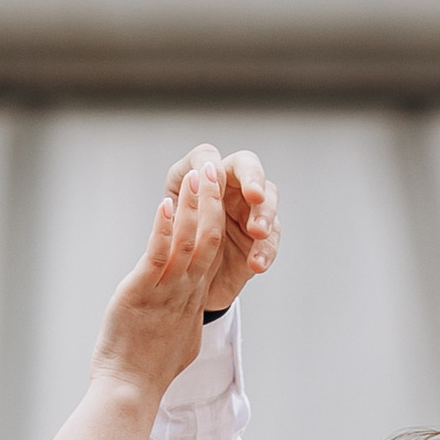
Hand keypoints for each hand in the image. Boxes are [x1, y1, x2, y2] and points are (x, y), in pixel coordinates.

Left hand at [91, 148, 242, 405]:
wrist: (130, 391)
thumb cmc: (148, 373)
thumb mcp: (178, 342)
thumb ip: (185, 321)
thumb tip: (187, 318)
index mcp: (192, 300)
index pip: (211, 252)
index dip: (214, 219)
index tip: (215, 194)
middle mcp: (185, 292)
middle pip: (207, 239)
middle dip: (210, 202)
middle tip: (212, 170)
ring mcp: (166, 292)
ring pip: (188, 242)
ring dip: (192, 207)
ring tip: (196, 176)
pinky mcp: (142, 293)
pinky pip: (158, 256)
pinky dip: (163, 229)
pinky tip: (166, 205)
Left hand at [190, 143, 277, 315]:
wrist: (183, 282)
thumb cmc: (173, 244)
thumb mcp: (169, 224)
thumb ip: (181, 205)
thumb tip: (189, 188)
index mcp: (204, 176)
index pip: (211, 157)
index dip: (214, 163)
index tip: (216, 176)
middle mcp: (230, 186)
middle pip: (250, 170)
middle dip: (255, 181)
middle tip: (254, 197)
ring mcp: (249, 210)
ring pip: (267, 202)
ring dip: (265, 215)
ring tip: (257, 232)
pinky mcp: (261, 238)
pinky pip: (270, 240)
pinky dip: (265, 250)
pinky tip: (257, 262)